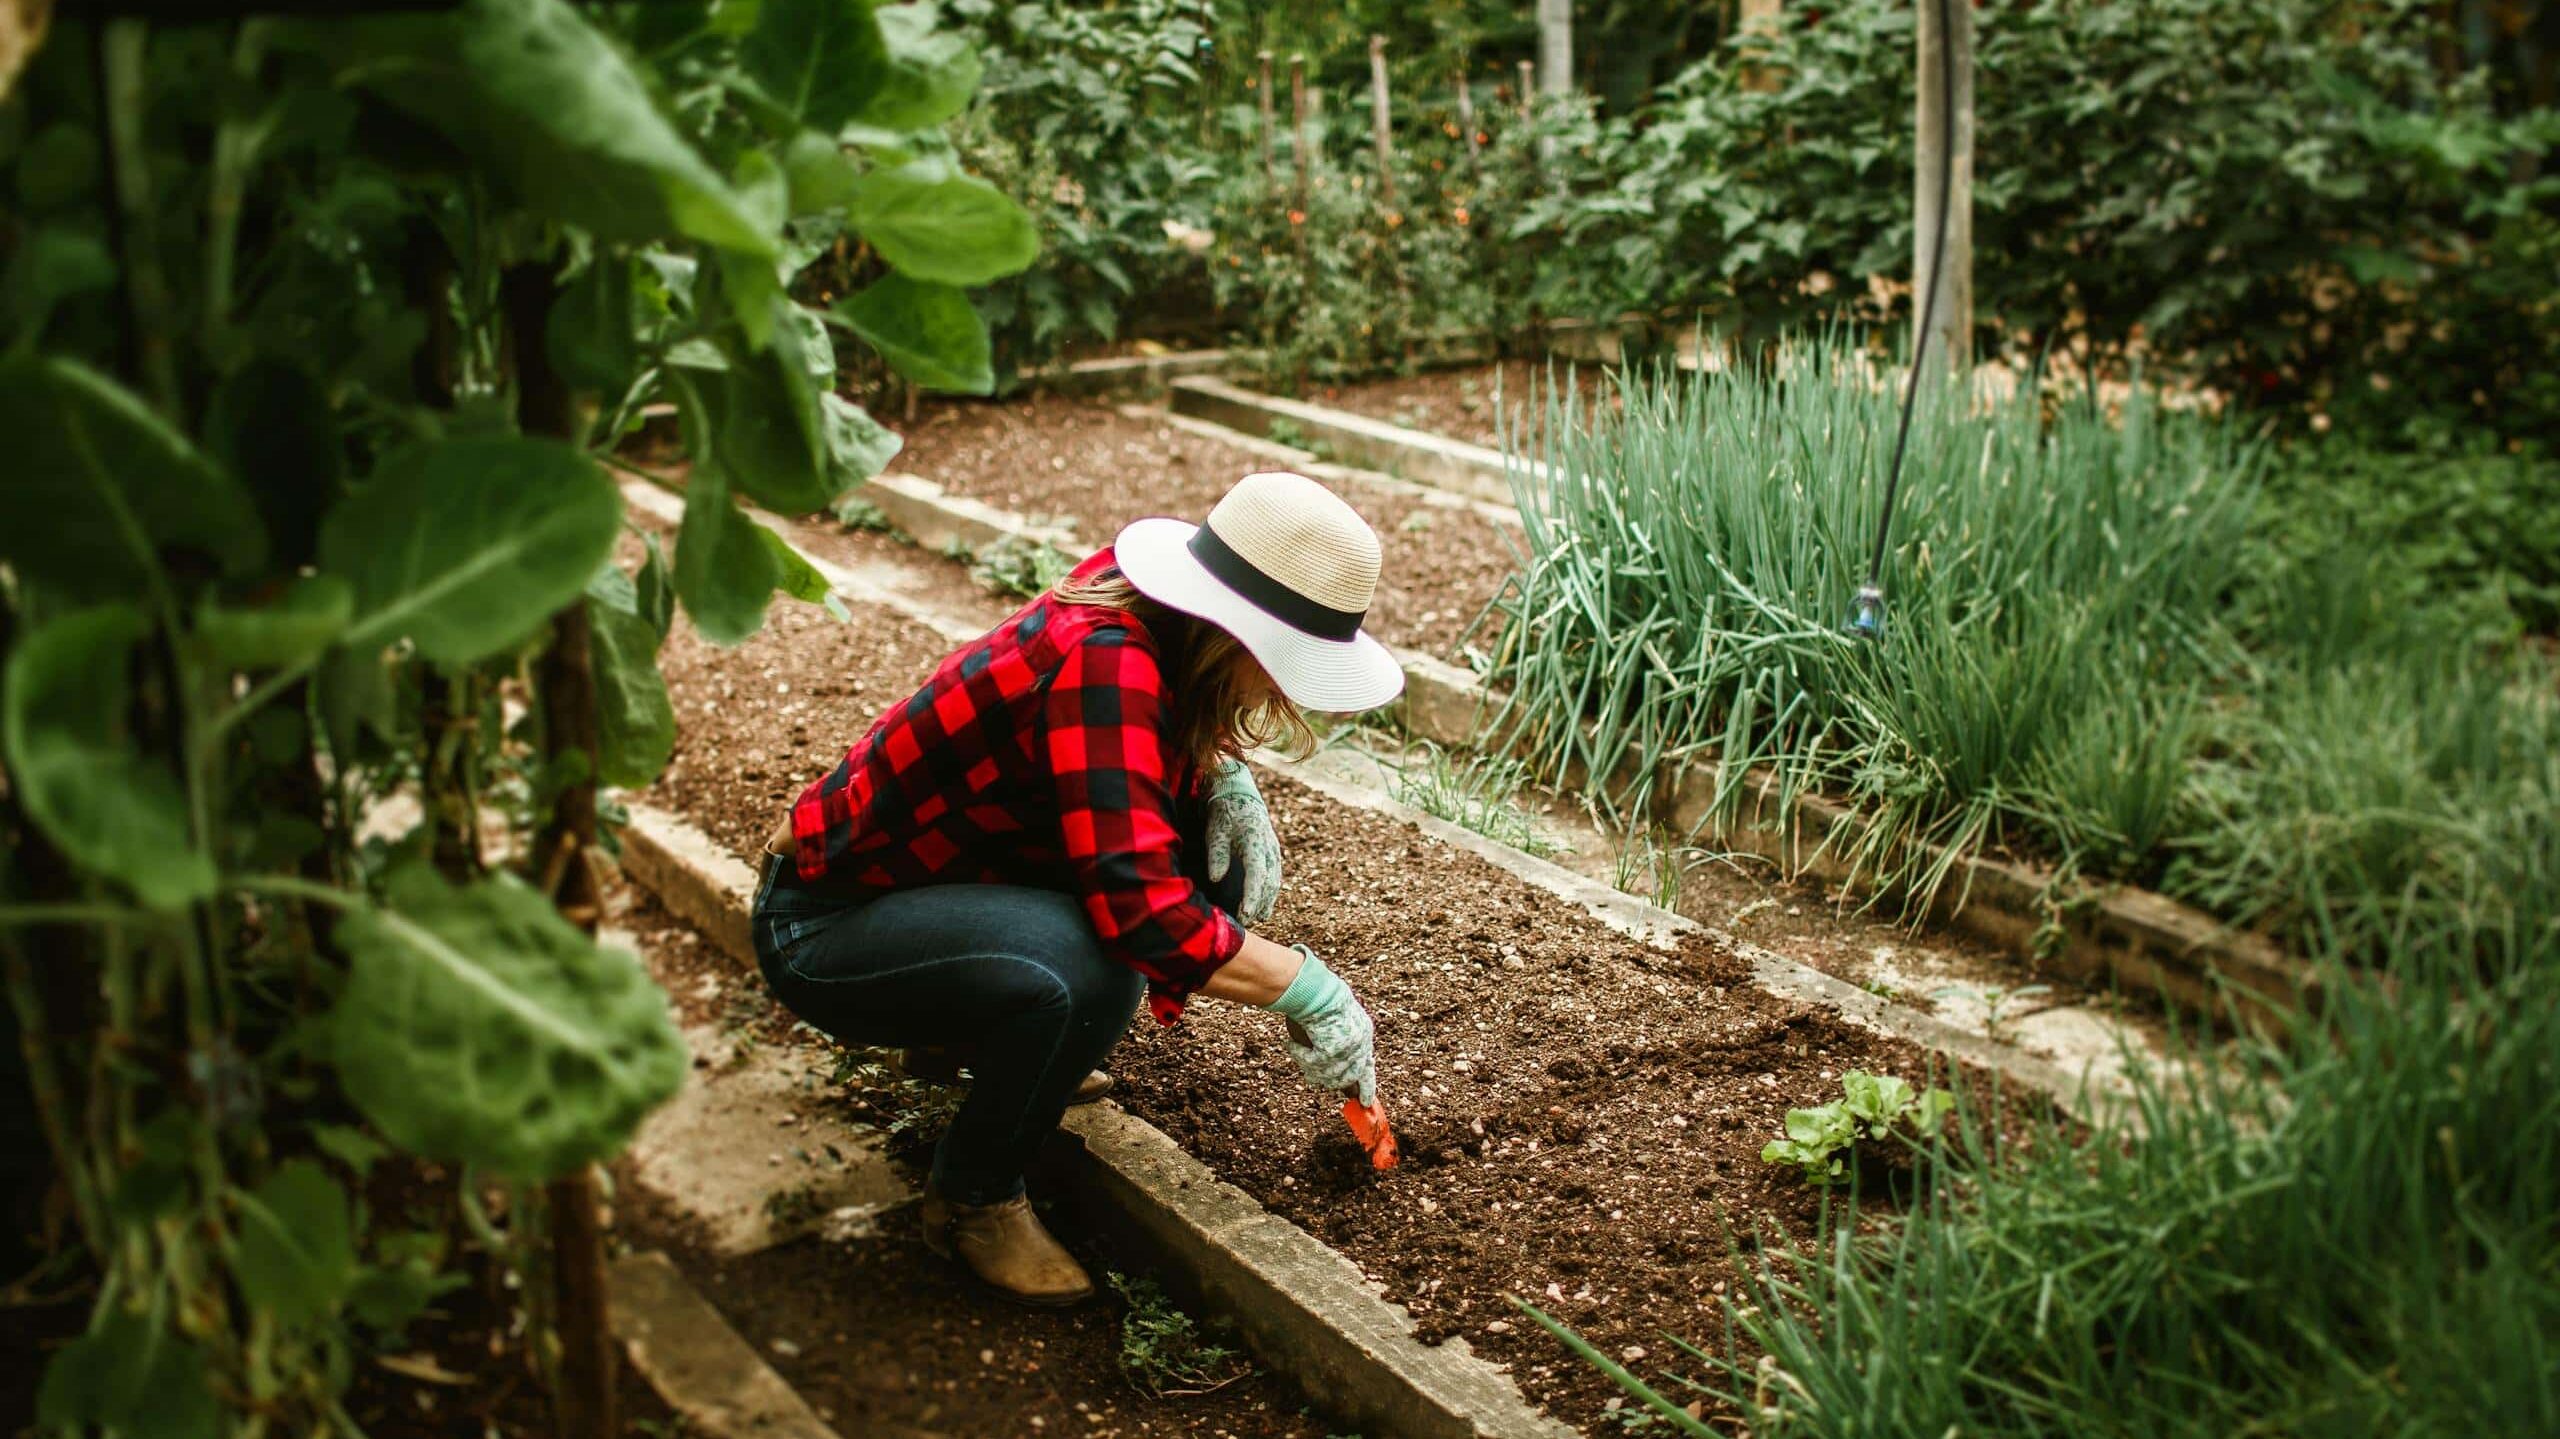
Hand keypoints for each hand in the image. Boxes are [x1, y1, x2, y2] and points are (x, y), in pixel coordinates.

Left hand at [1204, 759, 1281, 925]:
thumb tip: (1216, 878)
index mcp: (1255, 843)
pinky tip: (1262, 903)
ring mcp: (1274, 850)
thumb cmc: (1224, 812)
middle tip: (1248, 922)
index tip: (1246, 914)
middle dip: (1261, 904)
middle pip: (1270, 883)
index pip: (1257, 876)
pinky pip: (1274, 875)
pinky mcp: (1273, 851)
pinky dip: (1269, 891)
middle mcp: (1269, 848)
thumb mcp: (1215, 830)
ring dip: (1267, 900)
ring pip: (1275, 880)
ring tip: (1257, 918)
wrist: (1240, 793)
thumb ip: (1216, 854)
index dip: (1252, 897)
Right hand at [1264, 945, 1375, 1105]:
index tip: (1366, 1102)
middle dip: (1334, 1082)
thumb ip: (1341, 1037)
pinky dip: (1299, 1055)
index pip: (1368, 1067)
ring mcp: (1346, 1050)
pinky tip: (1291, 1044)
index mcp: (1364, 1033)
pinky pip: (1310, 1064)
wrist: (1317, 989)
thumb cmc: (1323, 995)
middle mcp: (1360, 1045)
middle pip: (1348, 1077)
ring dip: (1311, 1066)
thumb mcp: (1339, 1016)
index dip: (1367, 1087)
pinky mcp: (1330, 1053)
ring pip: (1328, 1075)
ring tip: (1299, 1051)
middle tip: (1317, 1080)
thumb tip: (1334, 1065)